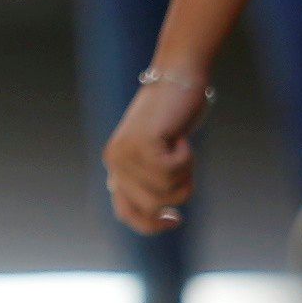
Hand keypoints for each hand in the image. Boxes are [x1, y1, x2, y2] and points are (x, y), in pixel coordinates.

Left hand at [103, 64, 211, 235]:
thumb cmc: (176, 116)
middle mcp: (114, 162)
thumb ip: (152, 181)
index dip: (152, 225)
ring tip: (181, 145)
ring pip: (167, 192)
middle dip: (180, 189)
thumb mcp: (160, 154)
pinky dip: (187, 157)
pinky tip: (179, 135)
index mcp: (116, 167)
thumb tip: (159, 216)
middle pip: (154, 208)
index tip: (177, 219)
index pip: (126, 214)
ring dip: (186, 172)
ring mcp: (125, 154)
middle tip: (185, 161)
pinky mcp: (142, 144)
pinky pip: (173, 172)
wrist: (179, 77)